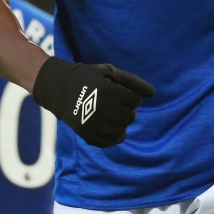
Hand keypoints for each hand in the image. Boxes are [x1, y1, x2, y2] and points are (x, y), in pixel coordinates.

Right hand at [32, 57, 155, 146]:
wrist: (60, 88)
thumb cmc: (89, 77)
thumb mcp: (110, 72)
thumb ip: (133, 81)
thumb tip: (153, 94)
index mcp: (108, 90)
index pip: (135, 101)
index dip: (132, 97)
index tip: (121, 93)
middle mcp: (101, 108)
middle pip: (130, 117)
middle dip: (127, 110)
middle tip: (116, 104)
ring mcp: (93, 123)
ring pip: (122, 130)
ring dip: (121, 123)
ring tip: (112, 114)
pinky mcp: (86, 134)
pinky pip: (110, 141)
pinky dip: (114, 136)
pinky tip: (110, 126)